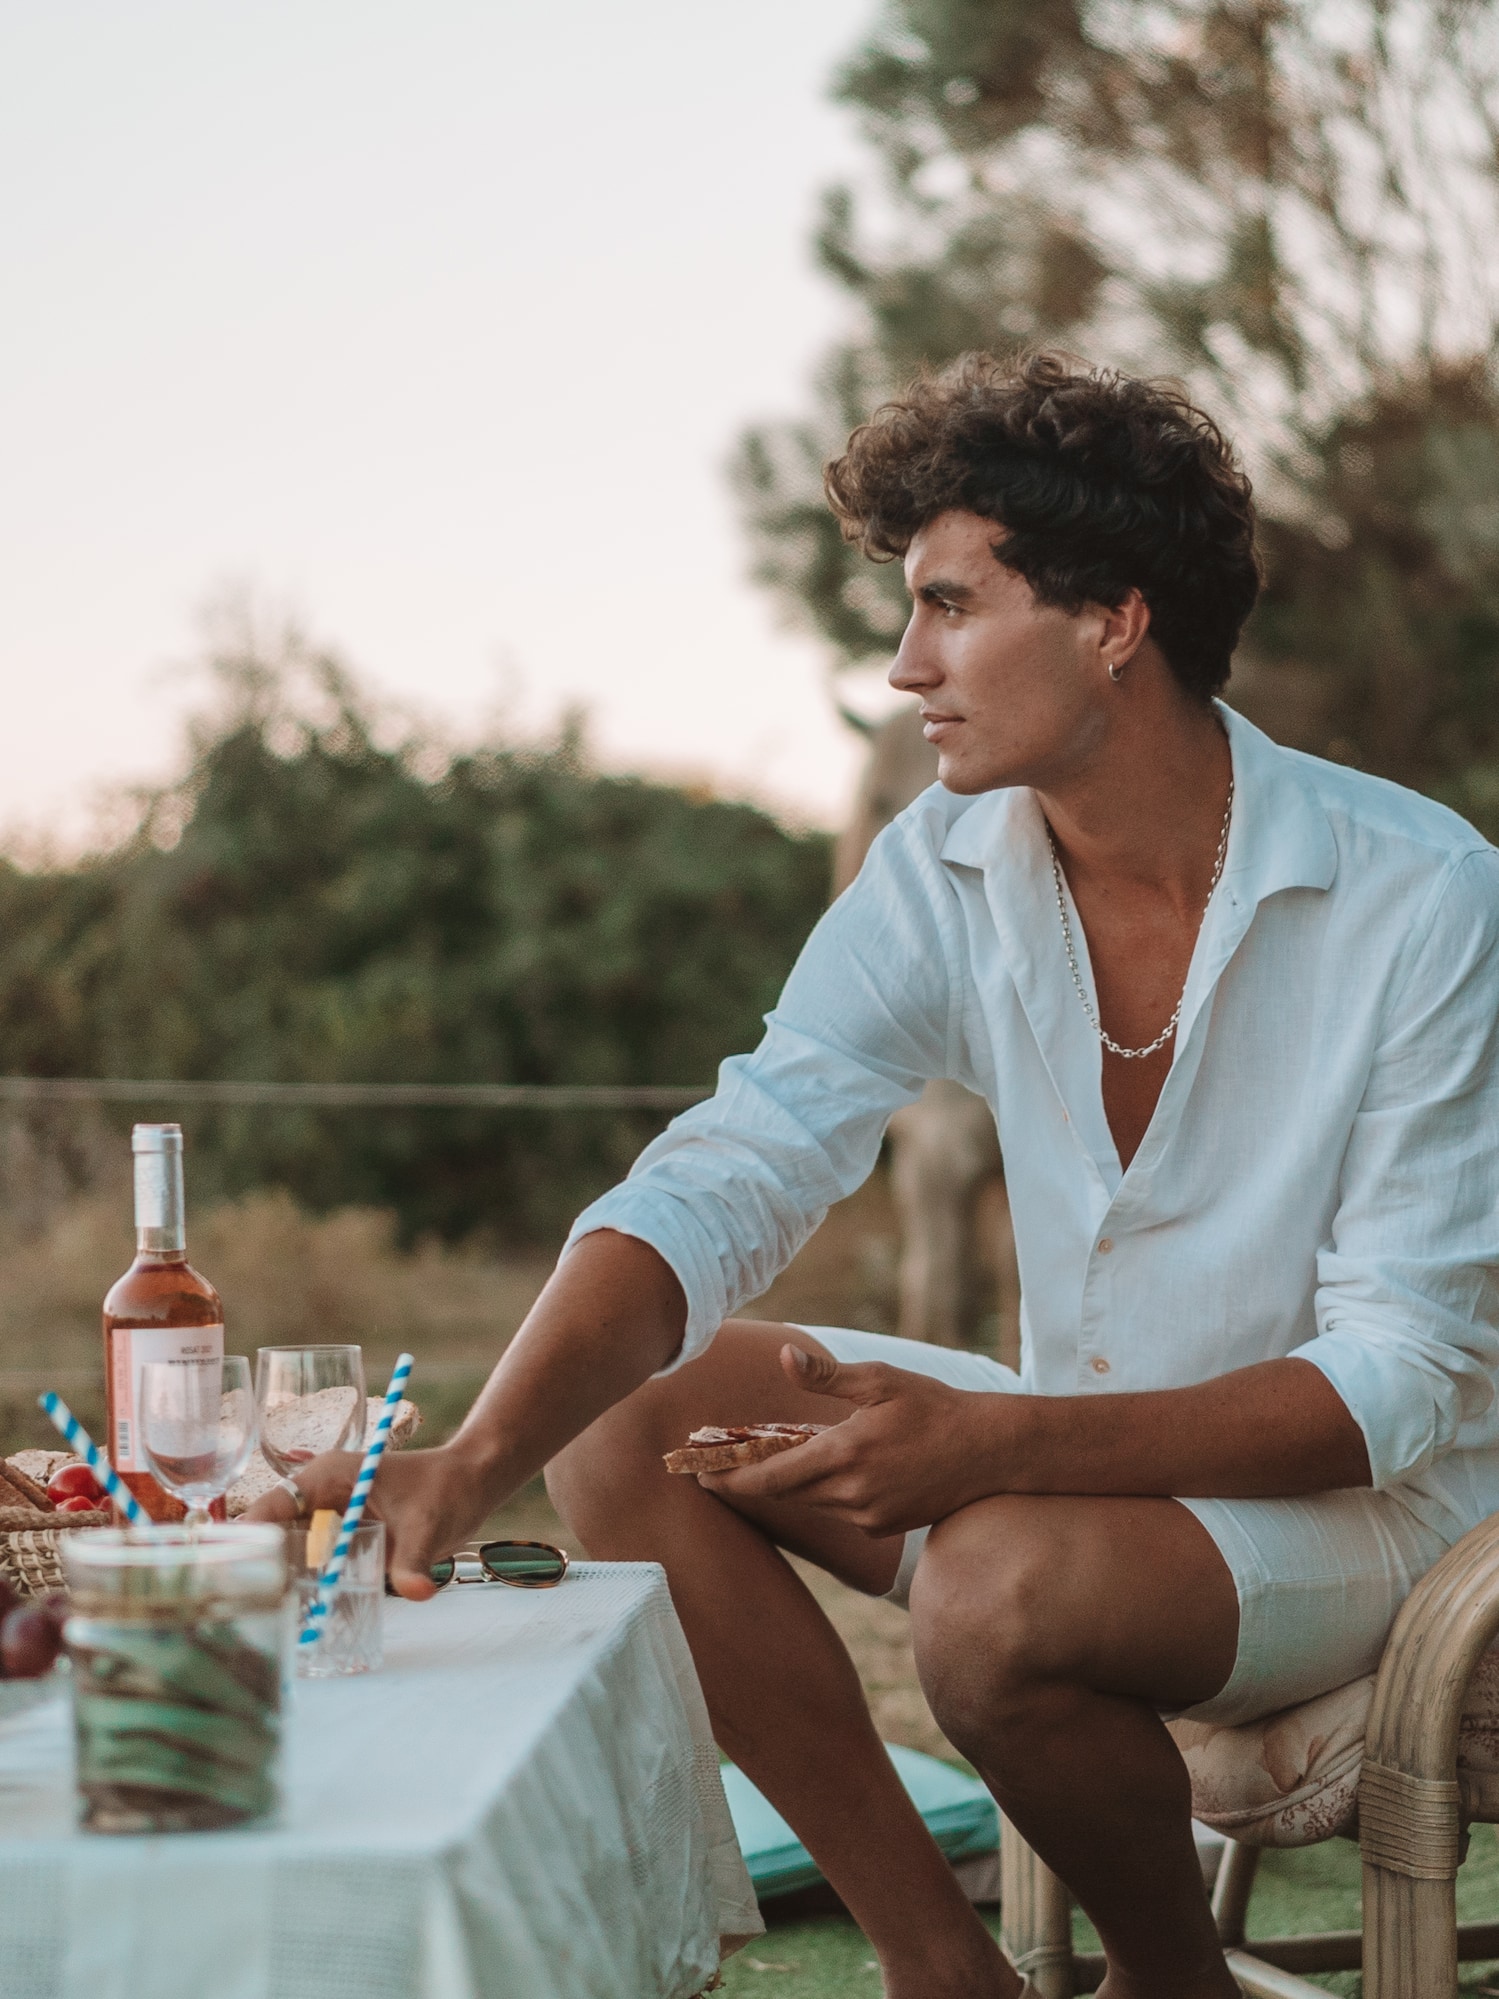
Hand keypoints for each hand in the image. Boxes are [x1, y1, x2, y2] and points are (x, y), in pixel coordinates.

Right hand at [241, 1443, 494, 1599]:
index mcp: (326, 1477)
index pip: (268, 1510)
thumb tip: (415, 1593)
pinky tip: (299, 1621)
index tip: (232, 1584)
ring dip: (277, 1584)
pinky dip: (303, 1586)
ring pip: (285, 1551)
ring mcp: (327, 1516)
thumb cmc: (447, 1490)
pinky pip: (310, 1561)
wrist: (471, 1482)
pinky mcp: (340, 1535)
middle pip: (269, 1536)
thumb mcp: (428, 1526)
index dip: (245, 1545)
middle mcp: (317, 1495)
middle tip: (247, 1619)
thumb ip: (414, 1562)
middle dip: (256, 1574)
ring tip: (263, 1628)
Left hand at [698, 1344, 1007, 1535]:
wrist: (991, 1452)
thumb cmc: (935, 1407)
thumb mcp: (881, 1380)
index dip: (731, 1480)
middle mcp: (853, 1493)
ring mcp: (869, 1516)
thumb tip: (782, 1359)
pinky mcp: (883, 1526)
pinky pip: (839, 1510)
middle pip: (785, 1492)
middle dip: (752, 1479)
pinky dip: (824, 1490)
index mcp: (846, 1453)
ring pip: (811, 1501)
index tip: (699, 1475)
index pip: (772, 1478)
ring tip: (771, 1458)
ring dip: (790, 1483)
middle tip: (722, 1461)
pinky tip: (829, 1467)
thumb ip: (827, 1376)